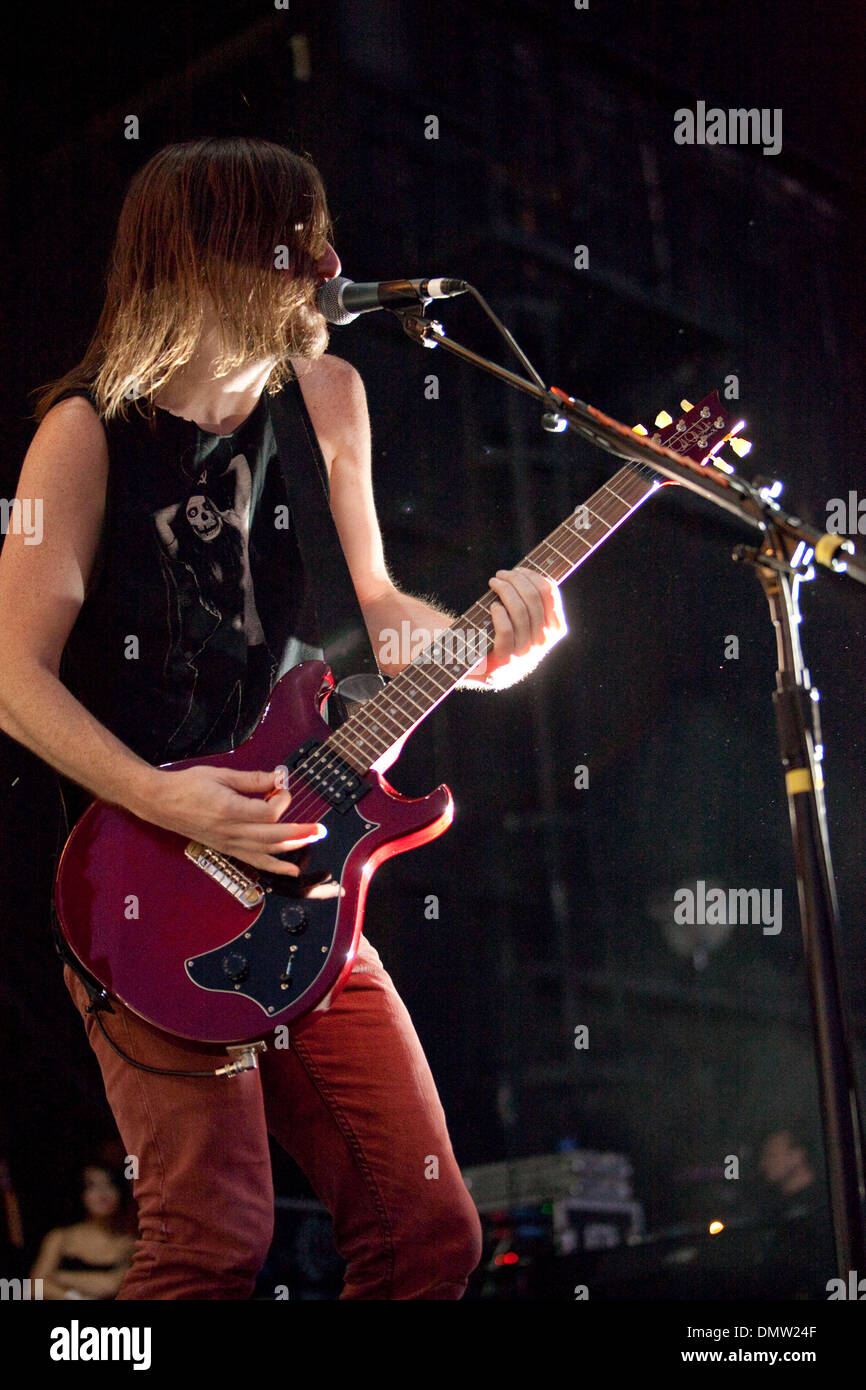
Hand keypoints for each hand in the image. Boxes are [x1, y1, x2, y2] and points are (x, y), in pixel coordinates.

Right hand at [136, 765, 324, 875]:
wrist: (161, 803)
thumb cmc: (189, 785)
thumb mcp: (221, 775)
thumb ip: (252, 779)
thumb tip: (278, 778)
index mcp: (229, 809)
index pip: (268, 814)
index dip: (282, 801)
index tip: (282, 786)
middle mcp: (231, 831)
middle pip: (274, 837)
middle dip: (301, 832)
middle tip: (321, 828)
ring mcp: (229, 844)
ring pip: (267, 851)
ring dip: (293, 848)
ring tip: (313, 842)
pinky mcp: (226, 849)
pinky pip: (255, 861)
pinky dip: (275, 866)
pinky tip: (291, 870)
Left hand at [466, 567, 566, 684]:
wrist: (479, 666)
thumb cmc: (501, 634)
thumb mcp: (523, 617)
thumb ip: (532, 599)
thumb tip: (532, 573)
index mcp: (554, 630)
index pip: (549, 593)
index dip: (533, 576)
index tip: (518, 570)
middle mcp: (543, 642)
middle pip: (534, 598)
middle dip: (516, 579)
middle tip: (501, 575)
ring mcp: (525, 653)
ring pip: (520, 611)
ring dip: (505, 590)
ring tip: (494, 583)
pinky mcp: (505, 660)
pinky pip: (506, 630)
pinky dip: (499, 613)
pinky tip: (493, 605)